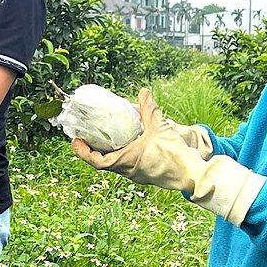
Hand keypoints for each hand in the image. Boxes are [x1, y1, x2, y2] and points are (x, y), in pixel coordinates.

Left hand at [72, 88, 265, 225]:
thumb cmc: (174, 154)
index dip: (83, 152)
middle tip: (86, 135)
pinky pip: (126, 165)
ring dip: (106, 153)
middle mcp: (127, 171)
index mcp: (125, 162)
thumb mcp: (160, 127)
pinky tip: (125, 143)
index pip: (96, 161)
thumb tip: (143, 91)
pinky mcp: (144, 174)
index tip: (75, 141)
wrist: (191, 174)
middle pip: (102, 162)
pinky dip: (120, 154)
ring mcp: (136, 175)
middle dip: (92, 150)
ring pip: (115, 164)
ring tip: (103, 137)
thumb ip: (149, 108)